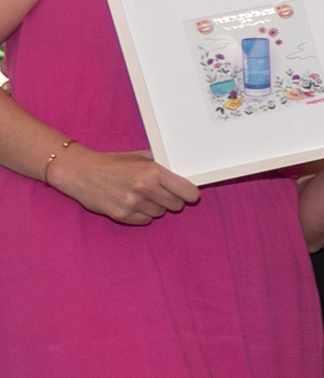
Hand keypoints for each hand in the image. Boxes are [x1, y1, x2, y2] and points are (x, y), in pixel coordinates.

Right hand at [49, 144, 199, 224]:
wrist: (79, 172)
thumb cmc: (111, 163)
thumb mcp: (139, 156)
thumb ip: (161, 163)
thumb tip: (183, 170)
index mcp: (152, 172)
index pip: (187, 191)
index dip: (190, 194)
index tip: (189, 194)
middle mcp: (144, 188)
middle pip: (177, 205)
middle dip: (172, 200)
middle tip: (161, 193)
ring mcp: (132, 203)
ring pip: (160, 213)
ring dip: (155, 207)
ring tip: (141, 196)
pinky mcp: (121, 215)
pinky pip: (144, 220)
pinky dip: (142, 215)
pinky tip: (131, 203)